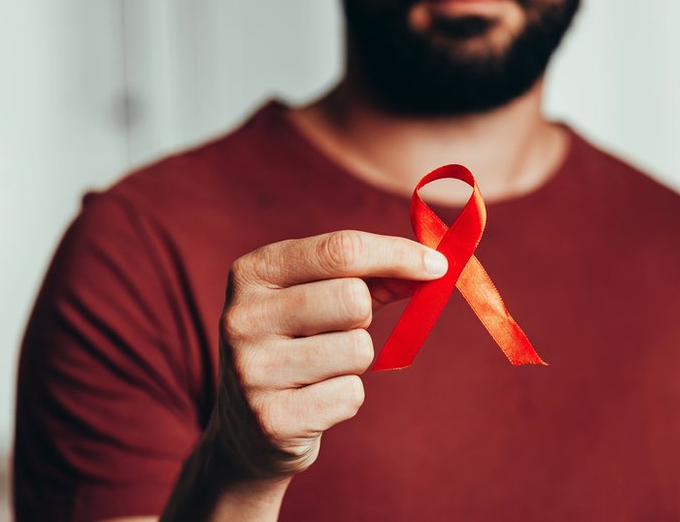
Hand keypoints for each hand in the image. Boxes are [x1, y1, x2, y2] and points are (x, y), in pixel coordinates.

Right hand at [209, 230, 448, 480]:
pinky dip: (346, 397)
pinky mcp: (271, 419)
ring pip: (357, 349)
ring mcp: (251, 369)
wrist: (247, 428)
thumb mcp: (317, 296)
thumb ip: (370, 275)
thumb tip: (431, 266)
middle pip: (353, 299)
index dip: (398, 254)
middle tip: (338, 332)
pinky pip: (351, 395)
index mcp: (253, 272)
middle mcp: (242, 316)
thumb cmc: (297, 344)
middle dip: (364, 317)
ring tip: (319, 369)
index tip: (437, 264)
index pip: (340, 250)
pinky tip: (313, 400)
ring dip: (354, 361)